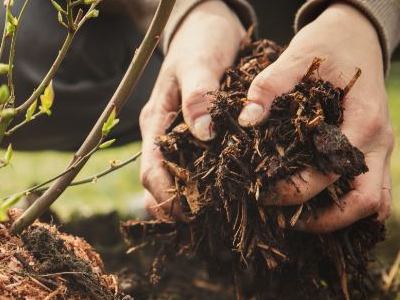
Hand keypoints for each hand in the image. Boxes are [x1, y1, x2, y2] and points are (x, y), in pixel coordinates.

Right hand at [139, 0, 245, 218]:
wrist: (207, 27)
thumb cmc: (201, 41)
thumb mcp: (199, 63)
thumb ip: (199, 96)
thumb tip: (203, 134)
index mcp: (156, 121)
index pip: (150, 168)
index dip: (164, 195)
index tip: (187, 212)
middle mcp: (163, 133)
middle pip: (158, 180)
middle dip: (173, 204)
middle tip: (200, 221)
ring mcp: (177, 135)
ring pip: (174, 177)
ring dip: (186, 198)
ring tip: (211, 214)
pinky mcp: (194, 133)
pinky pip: (192, 164)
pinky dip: (200, 183)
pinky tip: (220, 192)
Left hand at [238, 2, 393, 231]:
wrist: (357, 35)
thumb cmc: (329, 46)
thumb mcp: (297, 57)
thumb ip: (269, 87)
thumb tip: (246, 120)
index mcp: (362, 121)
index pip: (331, 172)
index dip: (296, 190)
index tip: (263, 193)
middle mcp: (377, 142)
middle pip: (365, 202)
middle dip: (324, 219)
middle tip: (285, 219)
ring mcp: (380, 149)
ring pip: (375, 202)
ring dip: (341, 218)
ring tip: (301, 219)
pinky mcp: (373, 149)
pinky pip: (372, 190)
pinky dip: (350, 206)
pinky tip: (319, 205)